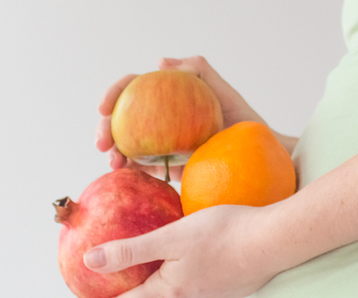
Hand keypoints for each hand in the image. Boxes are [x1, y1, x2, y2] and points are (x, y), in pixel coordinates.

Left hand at [71, 204, 291, 297]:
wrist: (276, 241)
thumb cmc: (226, 232)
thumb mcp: (172, 236)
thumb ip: (131, 249)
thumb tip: (91, 261)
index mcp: (171, 291)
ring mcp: (211, 297)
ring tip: (141, 284)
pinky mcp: (228, 288)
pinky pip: (193, 295)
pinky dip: (177, 290)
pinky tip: (182, 268)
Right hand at [95, 56, 268, 176]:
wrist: (255, 155)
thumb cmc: (240, 119)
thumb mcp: (222, 91)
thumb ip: (199, 70)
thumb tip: (160, 62)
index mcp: (165, 97)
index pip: (132, 89)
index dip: (112, 95)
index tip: (103, 109)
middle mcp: (158, 119)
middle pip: (121, 119)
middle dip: (104, 129)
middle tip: (102, 144)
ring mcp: (159, 144)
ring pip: (126, 145)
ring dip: (114, 154)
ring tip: (115, 164)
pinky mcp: (166, 167)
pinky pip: (143, 168)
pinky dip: (131, 171)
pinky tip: (126, 174)